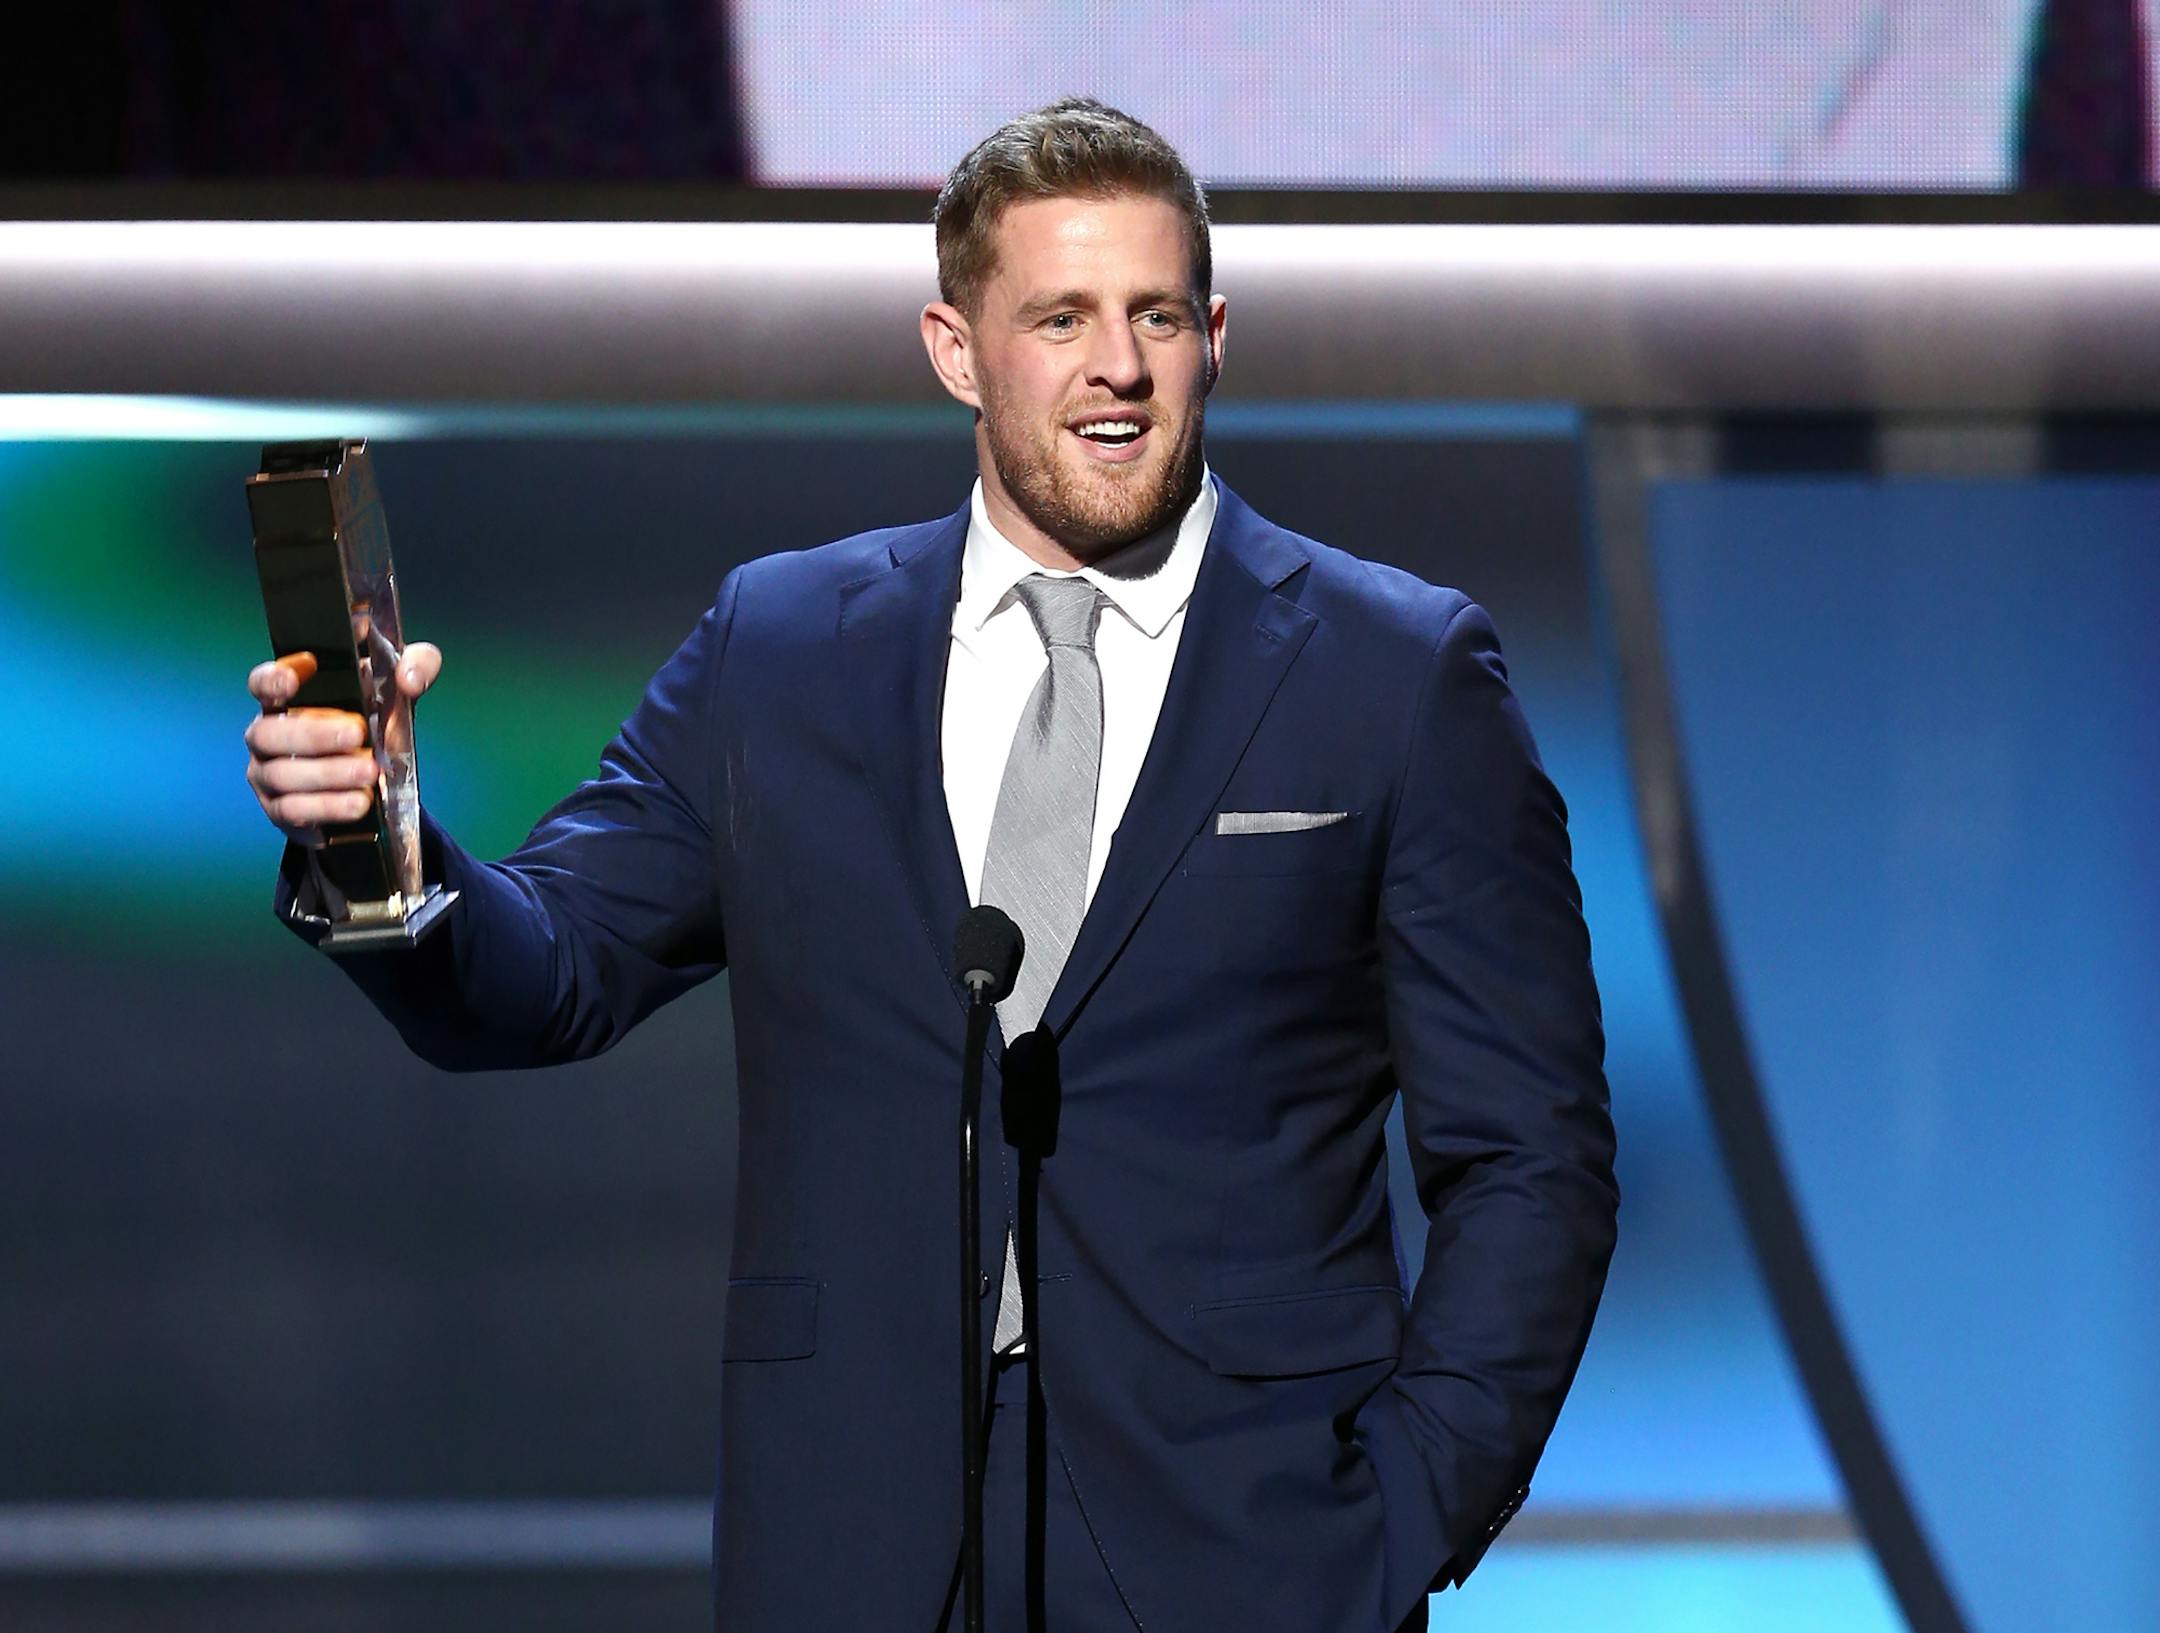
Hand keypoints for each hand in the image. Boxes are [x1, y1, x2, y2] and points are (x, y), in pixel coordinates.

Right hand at [244, 643, 441, 840]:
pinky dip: (329, 807)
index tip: (295, 680)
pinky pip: (295, 810)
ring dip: (328, 774)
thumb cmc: (378, 718)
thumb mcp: (403, 686)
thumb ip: (417, 665)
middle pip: (268, 733)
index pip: (262, 683)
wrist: (382, 778)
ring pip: (282, 774)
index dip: (271, 680)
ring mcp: (269, 774)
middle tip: (357, 734)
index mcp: (289, 698)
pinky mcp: (282, 810)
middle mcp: (269, 734)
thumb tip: (408, 680)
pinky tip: (359, 803)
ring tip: (370, 773)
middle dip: (312, 734)